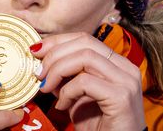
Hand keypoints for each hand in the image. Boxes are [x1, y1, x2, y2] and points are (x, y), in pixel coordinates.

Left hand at [30, 32, 146, 130]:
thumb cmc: (98, 125)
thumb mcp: (77, 96)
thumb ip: (65, 77)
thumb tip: (42, 63)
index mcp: (117, 63)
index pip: (85, 39)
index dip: (58, 41)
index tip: (36, 51)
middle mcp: (125, 68)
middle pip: (85, 43)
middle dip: (54, 54)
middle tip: (38, 72)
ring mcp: (126, 81)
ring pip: (85, 57)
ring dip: (58, 70)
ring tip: (46, 87)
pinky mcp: (121, 97)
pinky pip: (86, 82)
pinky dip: (67, 91)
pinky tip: (62, 106)